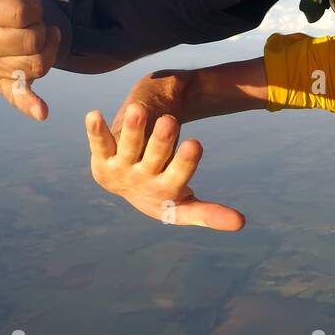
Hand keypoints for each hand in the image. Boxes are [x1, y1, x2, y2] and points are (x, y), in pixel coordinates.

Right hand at [0, 0, 60, 119]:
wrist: (22, 28)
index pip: (22, 11)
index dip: (35, 7)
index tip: (29, 5)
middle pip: (31, 40)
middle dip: (43, 29)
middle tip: (37, 24)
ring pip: (38, 64)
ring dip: (50, 51)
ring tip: (41, 41)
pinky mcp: (3, 87)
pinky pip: (18, 97)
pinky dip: (30, 104)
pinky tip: (42, 110)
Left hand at [85, 102, 244, 230]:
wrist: (125, 183)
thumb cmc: (163, 188)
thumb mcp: (185, 203)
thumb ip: (210, 214)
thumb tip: (241, 224)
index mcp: (165, 193)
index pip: (178, 178)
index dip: (185, 162)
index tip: (196, 143)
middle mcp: (141, 181)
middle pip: (154, 158)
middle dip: (161, 141)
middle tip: (169, 122)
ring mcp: (120, 168)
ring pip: (128, 145)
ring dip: (132, 129)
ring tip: (139, 110)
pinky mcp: (102, 157)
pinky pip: (99, 143)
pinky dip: (95, 130)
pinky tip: (93, 116)